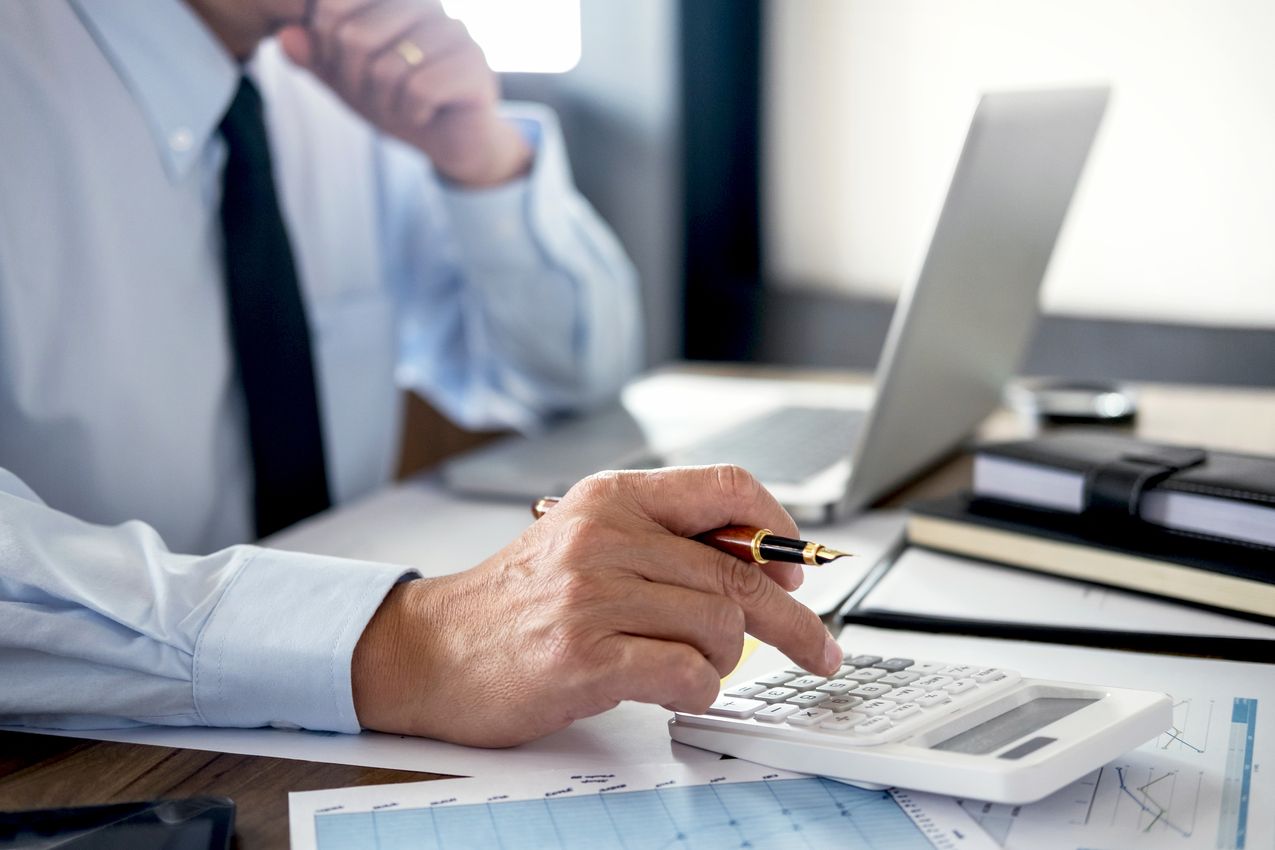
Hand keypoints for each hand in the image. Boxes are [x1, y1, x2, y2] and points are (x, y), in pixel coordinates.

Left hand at [277, 0, 531, 186]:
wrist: (455, 141)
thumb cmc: (401, 101)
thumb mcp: (348, 81)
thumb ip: (315, 58)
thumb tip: (285, 37)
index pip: (334, 6)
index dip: (325, 47)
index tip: (344, 70)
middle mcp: (426, 4)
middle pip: (355, 37)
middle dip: (354, 80)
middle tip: (374, 97)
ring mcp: (453, 31)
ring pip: (387, 66)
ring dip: (384, 102)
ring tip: (400, 107)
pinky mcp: (473, 65)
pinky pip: (420, 88)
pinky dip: (411, 112)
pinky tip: (422, 115)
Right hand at [351, 466, 841, 745]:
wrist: (430, 649)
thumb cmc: (515, 601)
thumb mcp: (585, 539)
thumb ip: (662, 540)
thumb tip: (761, 562)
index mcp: (611, 498)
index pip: (727, 487)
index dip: (777, 528)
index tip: (796, 567)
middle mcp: (605, 537)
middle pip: (738, 572)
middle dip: (792, 621)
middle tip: (818, 648)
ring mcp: (593, 597)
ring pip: (721, 627)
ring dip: (721, 660)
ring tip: (684, 664)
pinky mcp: (585, 658)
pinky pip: (688, 675)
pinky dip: (698, 690)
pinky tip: (672, 688)